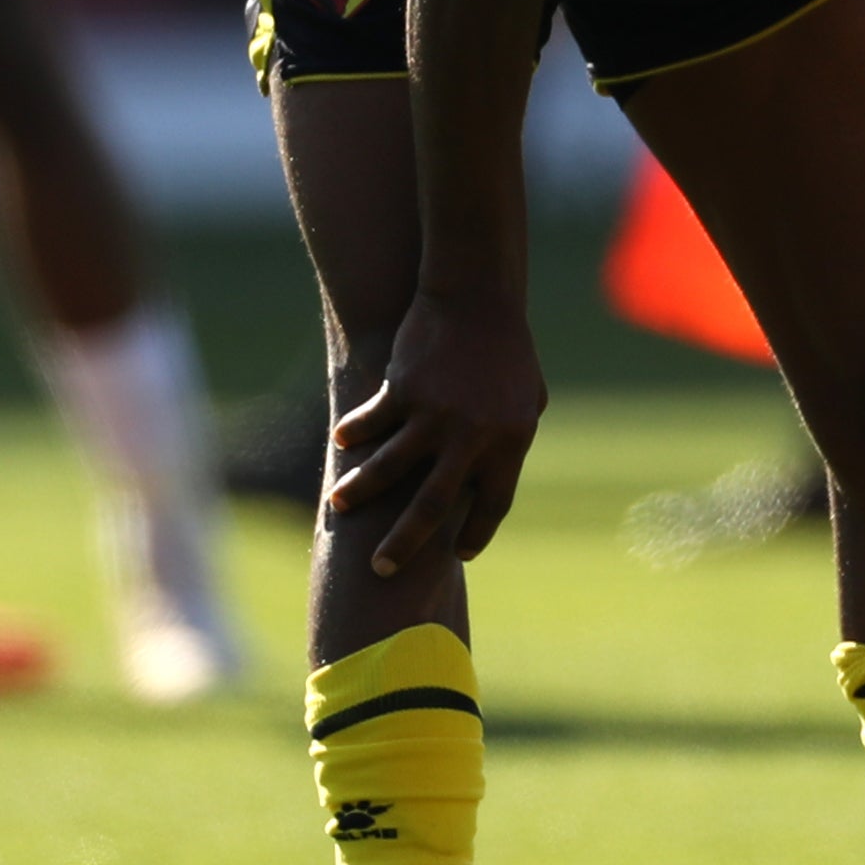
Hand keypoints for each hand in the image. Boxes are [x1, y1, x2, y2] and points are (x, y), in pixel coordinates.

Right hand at [324, 285, 547, 578]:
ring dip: (360, 492)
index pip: (493, 504)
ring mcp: (434, 416)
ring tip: (338, 507)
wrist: (477, 295)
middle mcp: (472, 438)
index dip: (476, 532)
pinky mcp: (402, 391)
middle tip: (379, 570)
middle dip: (404, 542)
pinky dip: (353, 434)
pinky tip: (340, 443)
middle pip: (433, 506)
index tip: (458, 553)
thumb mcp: (526, 396)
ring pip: (389, 469)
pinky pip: (371, 423)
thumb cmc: (507, 346)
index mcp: (510, 442)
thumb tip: (490, 471)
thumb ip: (511, 434)